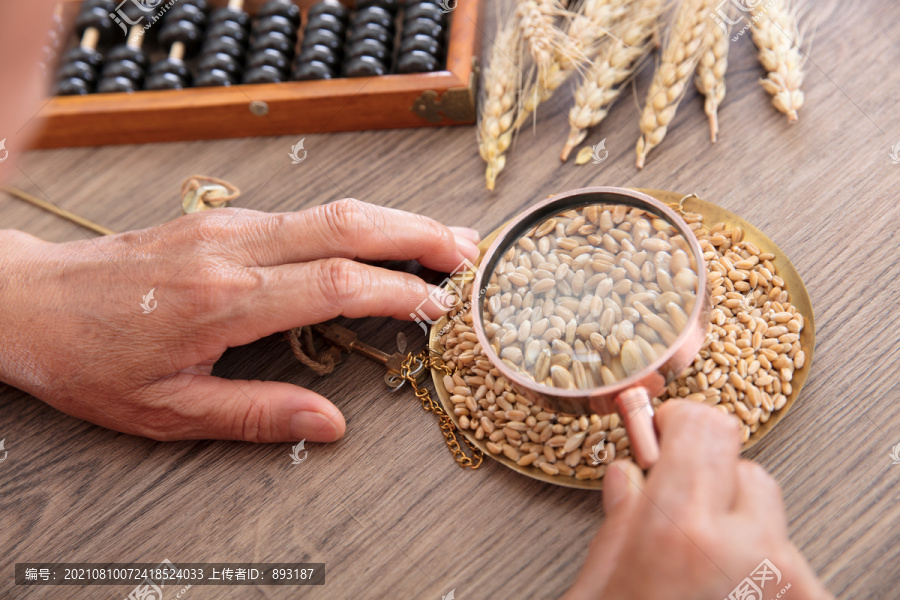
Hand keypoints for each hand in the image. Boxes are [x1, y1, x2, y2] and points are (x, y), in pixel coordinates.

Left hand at [0, 199, 479, 442]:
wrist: (31, 302)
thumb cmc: (92, 359)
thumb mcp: (168, 411)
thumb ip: (256, 416)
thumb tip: (327, 426)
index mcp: (223, 299)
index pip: (333, 283)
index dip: (396, 291)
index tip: (438, 305)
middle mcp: (232, 249)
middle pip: (345, 225)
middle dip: (416, 234)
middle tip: (467, 251)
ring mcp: (229, 227)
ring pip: (329, 210)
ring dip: (393, 221)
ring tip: (441, 241)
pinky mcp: (223, 220)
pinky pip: (305, 214)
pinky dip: (356, 223)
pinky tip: (378, 238)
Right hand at [563, 401, 831, 599]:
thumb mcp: (600, 582)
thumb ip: (621, 518)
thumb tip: (631, 477)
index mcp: (680, 526)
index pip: (706, 427)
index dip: (683, 421)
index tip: (669, 428)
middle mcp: (745, 547)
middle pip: (741, 464)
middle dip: (708, 478)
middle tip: (678, 506)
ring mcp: (784, 582)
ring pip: (769, 511)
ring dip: (738, 522)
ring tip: (703, 563)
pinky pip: (790, 560)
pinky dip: (763, 567)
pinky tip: (729, 593)